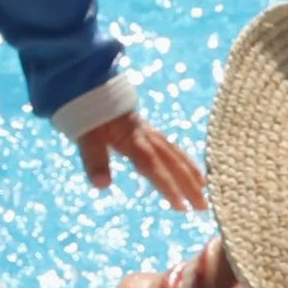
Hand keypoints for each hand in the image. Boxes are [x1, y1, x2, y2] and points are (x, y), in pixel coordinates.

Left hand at [75, 111, 208, 214]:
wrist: (85, 80)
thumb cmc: (84, 108)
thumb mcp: (85, 135)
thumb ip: (95, 160)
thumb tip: (102, 186)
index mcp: (132, 137)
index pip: (153, 166)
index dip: (168, 186)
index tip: (182, 207)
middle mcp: (144, 134)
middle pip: (171, 161)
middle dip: (188, 184)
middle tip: (203, 206)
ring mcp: (145, 129)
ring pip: (173, 151)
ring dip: (189, 170)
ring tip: (204, 186)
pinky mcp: (141, 126)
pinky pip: (167, 144)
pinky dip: (178, 156)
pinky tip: (181, 164)